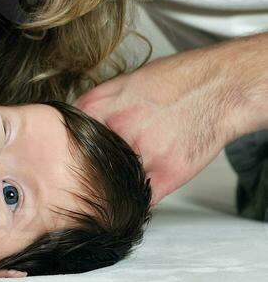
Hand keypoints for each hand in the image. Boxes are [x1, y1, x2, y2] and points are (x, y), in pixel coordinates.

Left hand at [75, 43, 251, 202]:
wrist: (219, 88)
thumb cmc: (176, 81)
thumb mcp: (123, 82)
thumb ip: (95, 104)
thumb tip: (74, 122)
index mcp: (101, 106)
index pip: (64, 138)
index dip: (62, 150)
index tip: (63, 158)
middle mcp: (118, 129)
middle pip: (84, 164)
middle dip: (83, 171)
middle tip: (86, 176)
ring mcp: (142, 153)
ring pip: (111, 185)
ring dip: (109, 188)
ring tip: (111, 186)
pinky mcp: (167, 173)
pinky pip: (140, 199)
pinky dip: (135, 201)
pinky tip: (132, 196)